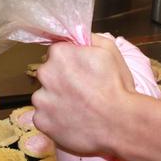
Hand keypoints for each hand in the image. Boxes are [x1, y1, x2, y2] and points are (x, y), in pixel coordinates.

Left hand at [32, 34, 135, 155]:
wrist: (120, 123)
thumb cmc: (117, 87)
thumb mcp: (110, 51)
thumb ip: (90, 39)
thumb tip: (79, 37)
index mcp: (60, 54)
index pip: (57, 53)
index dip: (70, 62)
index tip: (81, 72)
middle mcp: (45, 73)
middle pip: (48, 74)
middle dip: (60, 80)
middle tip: (81, 91)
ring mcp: (41, 99)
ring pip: (45, 96)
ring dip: (56, 100)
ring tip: (78, 109)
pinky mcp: (41, 121)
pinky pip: (44, 117)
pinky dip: (55, 119)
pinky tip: (73, 120)